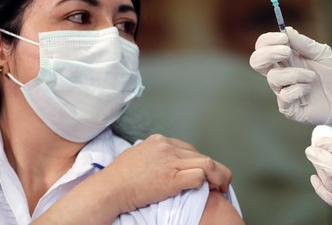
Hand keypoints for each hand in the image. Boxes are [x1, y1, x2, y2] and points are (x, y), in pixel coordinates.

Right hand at [33, 134, 232, 223]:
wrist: (109, 189)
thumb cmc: (117, 178)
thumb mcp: (136, 156)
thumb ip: (152, 155)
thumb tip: (159, 161)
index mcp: (158, 141)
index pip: (187, 148)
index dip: (197, 161)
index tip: (202, 172)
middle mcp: (166, 147)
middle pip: (199, 154)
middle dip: (211, 168)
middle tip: (219, 181)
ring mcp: (170, 161)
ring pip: (207, 163)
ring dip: (219, 175)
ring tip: (223, 186)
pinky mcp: (172, 178)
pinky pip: (199, 176)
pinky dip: (207, 183)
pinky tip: (210, 191)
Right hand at [249, 26, 331, 134]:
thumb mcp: (324, 54)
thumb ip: (305, 44)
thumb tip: (287, 30)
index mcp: (287, 58)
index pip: (264, 46)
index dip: (268, 41)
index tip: (283, 38)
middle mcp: (282, 73)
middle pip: (256, 61)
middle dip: (268, 54)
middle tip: (286, 51)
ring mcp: (283, 90)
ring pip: (273, 78)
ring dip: (295, 74)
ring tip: (312, 77)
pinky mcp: (288, 107)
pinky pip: (284, 96)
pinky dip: (298, 89)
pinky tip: (309, 90)